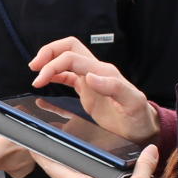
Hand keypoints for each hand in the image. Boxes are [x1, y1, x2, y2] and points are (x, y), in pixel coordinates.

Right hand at [28, 37, 159, 143]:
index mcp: (104, 72)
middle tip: (34, 67)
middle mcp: (96, 72)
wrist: (143, 129)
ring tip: (36, 74)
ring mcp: (91, 80)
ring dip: (49, 62)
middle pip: (68, 48)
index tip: (40, 79)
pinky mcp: (88, 91)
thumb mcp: (132, 104)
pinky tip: (45, 84)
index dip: (53, 65)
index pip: (72, 58)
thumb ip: (114, 87)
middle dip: (49, 53)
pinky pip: (67, 77)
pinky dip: (54, 76)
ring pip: (67, 60)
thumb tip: (91, 76)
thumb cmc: (139, 118)